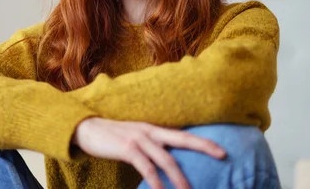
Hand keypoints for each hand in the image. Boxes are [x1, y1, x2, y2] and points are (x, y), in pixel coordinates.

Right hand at [72, 118, 225, 188]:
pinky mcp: (127, 148)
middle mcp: (150, 131)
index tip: (222, 150)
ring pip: (166, 159)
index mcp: (155, 129)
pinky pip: (145, 167)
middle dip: (203, 147)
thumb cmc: (113, 137)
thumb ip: (152, 147)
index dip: (203, 142)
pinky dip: (155, 181)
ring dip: (179, 177)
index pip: (183, 135)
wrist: (87, 128)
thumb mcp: (136, 138)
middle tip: (222, 155)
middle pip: (182, 139)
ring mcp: (139, 139)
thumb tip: (168, 162)